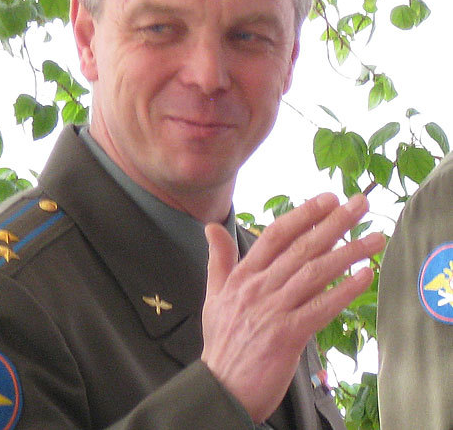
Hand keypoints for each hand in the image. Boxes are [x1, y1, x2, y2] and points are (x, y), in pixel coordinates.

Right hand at [201, 192, 384, 422]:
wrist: (221, 388)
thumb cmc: (222, 342)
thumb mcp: (213, 295)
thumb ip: (219, 259)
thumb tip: (212, 227)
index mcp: (243, 275)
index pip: (276, 235)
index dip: (304, 214)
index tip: (328, 199)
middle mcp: (259, 287)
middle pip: (302, 247)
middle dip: (335, 223)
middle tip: (361, 204)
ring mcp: (274, 310)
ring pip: (316, 273)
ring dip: (350, 253)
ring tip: (375, 238)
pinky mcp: (288, 335)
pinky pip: (321, 307)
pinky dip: (344, 291)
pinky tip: (364, 277)